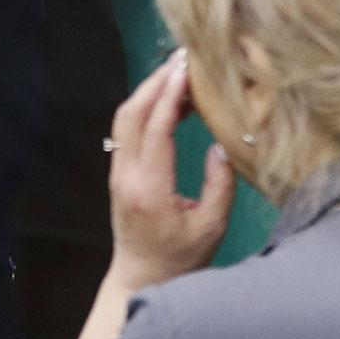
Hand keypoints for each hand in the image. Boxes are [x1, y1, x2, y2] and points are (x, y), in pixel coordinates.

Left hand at [106, 51, 233, 294]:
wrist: (142, 280)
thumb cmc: (182, 259)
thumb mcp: (211, 227)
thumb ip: (219, 183)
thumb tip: (221, 143)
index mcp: (149, 189)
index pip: (155, 130)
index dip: (170, 95)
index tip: (187, 69)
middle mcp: (126, 176)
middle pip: (131, 114)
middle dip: (155, 82)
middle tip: (184, 59)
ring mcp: (118, 173)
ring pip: (124, 118)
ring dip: (148, 91)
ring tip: (179, 72)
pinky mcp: (119, 173)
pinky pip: (127, 129)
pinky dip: (146, 107)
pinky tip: (171, 99)